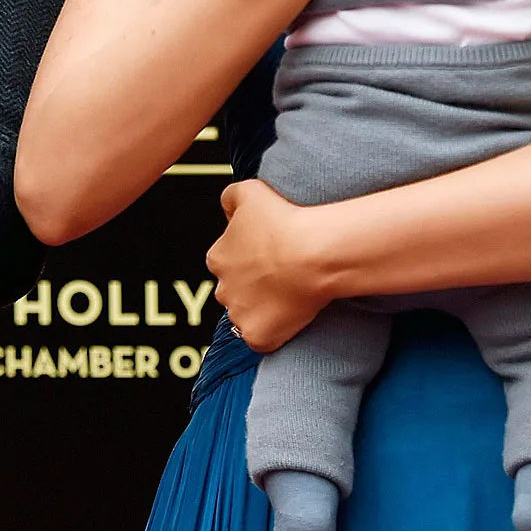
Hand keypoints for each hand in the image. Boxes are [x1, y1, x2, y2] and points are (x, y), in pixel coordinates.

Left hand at [205, 179, 336, 352]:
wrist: (313, 252)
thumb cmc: (285, 218)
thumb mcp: (250, 190)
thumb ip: (230, 197)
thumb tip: (227, 209)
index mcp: (217, 258)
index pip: (226, 262)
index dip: (249, 260)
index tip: (271, 257)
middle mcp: (222, 289)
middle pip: (234, 291)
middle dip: (251, 287)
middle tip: (282, 277)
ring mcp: (239, 315)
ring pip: (246, 316)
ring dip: (262, 310)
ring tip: (289, 297)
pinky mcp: (258, 336)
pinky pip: (262, 340)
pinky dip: (274, 333)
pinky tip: (291, 318)